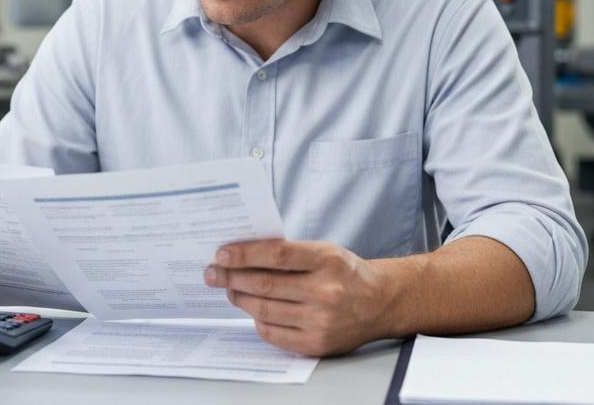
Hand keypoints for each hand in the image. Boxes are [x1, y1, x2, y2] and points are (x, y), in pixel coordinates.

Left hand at [204, 239, 391, 356]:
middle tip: (213, 273)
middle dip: (232, 278)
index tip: (222, 254)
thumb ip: (289, 253)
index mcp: (328, 260)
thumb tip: (242, 255)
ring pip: (264, 309)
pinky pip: (273, 333)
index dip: (244, 254)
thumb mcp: (325, 251)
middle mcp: (326, 291)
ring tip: (230, 290)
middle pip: (265, 284)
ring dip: (240, 298)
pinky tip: (252, 310)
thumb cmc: (345, 273)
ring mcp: (321, 320)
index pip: (276, 254)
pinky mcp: (316, 343)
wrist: (380, 303)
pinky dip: (257, 320)